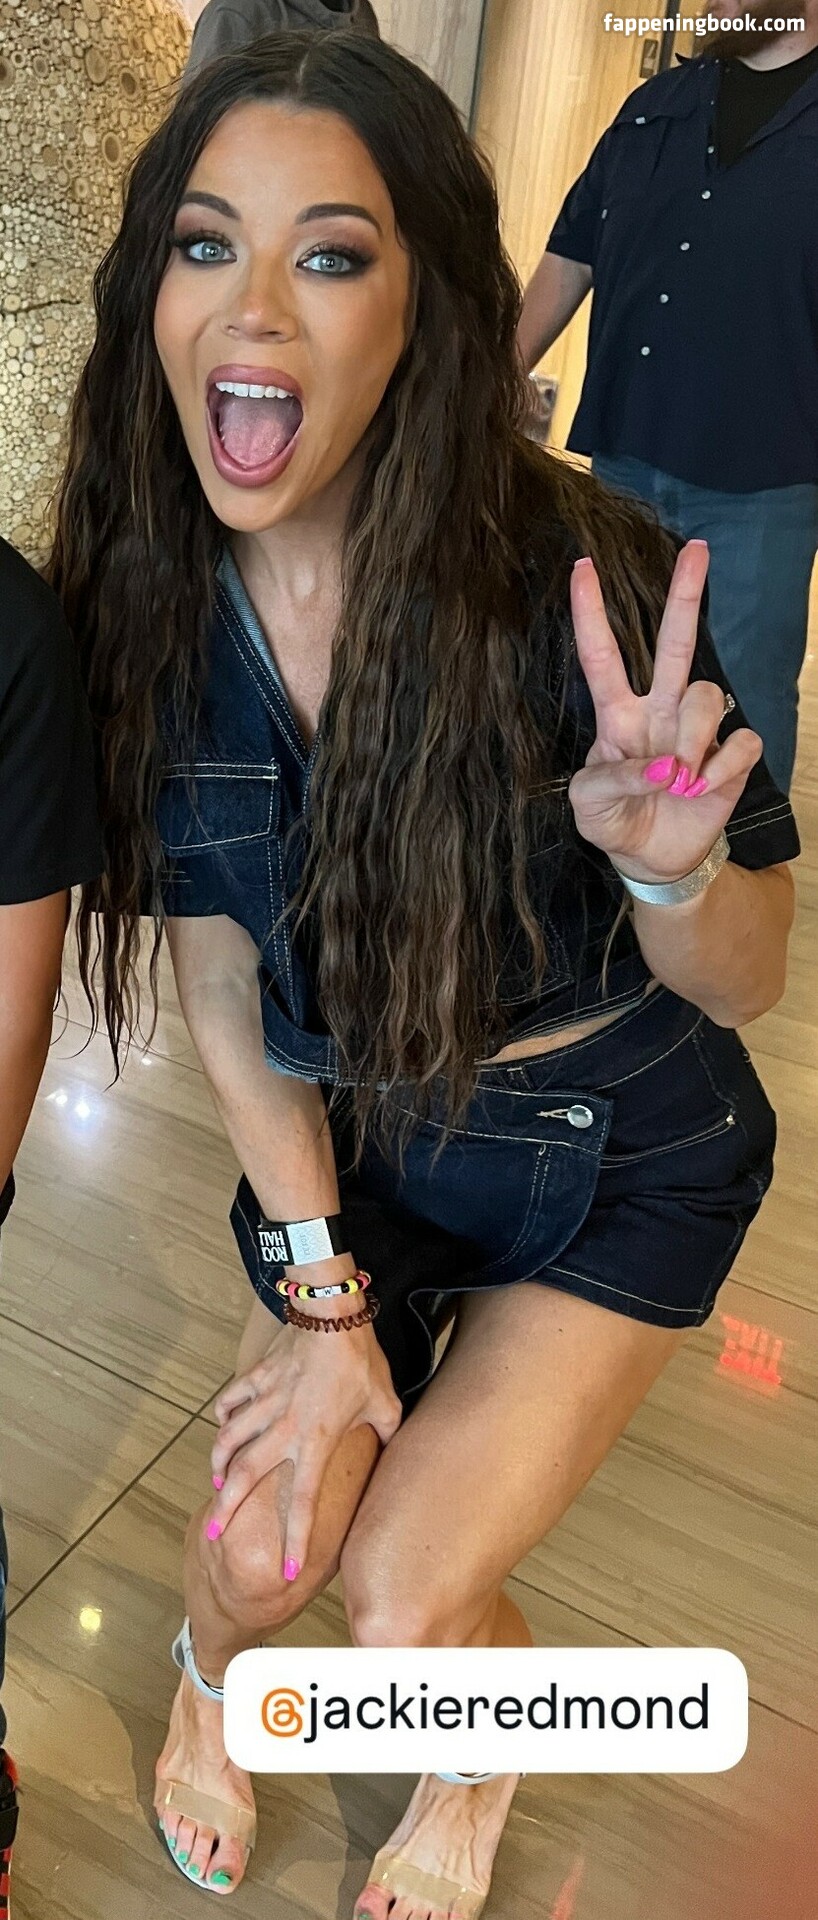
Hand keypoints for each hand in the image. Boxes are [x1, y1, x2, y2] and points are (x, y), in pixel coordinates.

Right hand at [205, 1312, 401, 1579]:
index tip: (288, 1572)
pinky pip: (230, 1400)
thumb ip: (386, 1434)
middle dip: (227, 1510)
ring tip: (217, 1484)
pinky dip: (222, 1415)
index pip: (303, 1503)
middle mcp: (282, 1429)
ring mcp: (264, 1402)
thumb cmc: (361, 1360)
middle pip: (245, 1477)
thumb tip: (391, 1450)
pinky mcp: (256, 1378)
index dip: (295, 1540)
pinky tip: (221, 1425)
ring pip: (229, 1441)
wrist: (331, 1314)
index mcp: (316, 1441)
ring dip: (220, 1465)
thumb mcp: (386, 1403)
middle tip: (214, 1534)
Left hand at [567, 542, 761, 883]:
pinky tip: (702, 789)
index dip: (591, 613)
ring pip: (707, 695)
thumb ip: (612, 780)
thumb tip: (660, 766)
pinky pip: (739, 739)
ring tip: (678, 781)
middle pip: (675, 643)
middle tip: (697, 550)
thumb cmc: (613, 821)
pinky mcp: (729, 755)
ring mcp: (696, 730)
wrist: (652, 858)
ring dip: (692, 738)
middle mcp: (659, 710)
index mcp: (617, 715)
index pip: (602, 656)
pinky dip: (721, 767)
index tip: (583, 567)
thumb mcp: (588, 805)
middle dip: (685, 595)